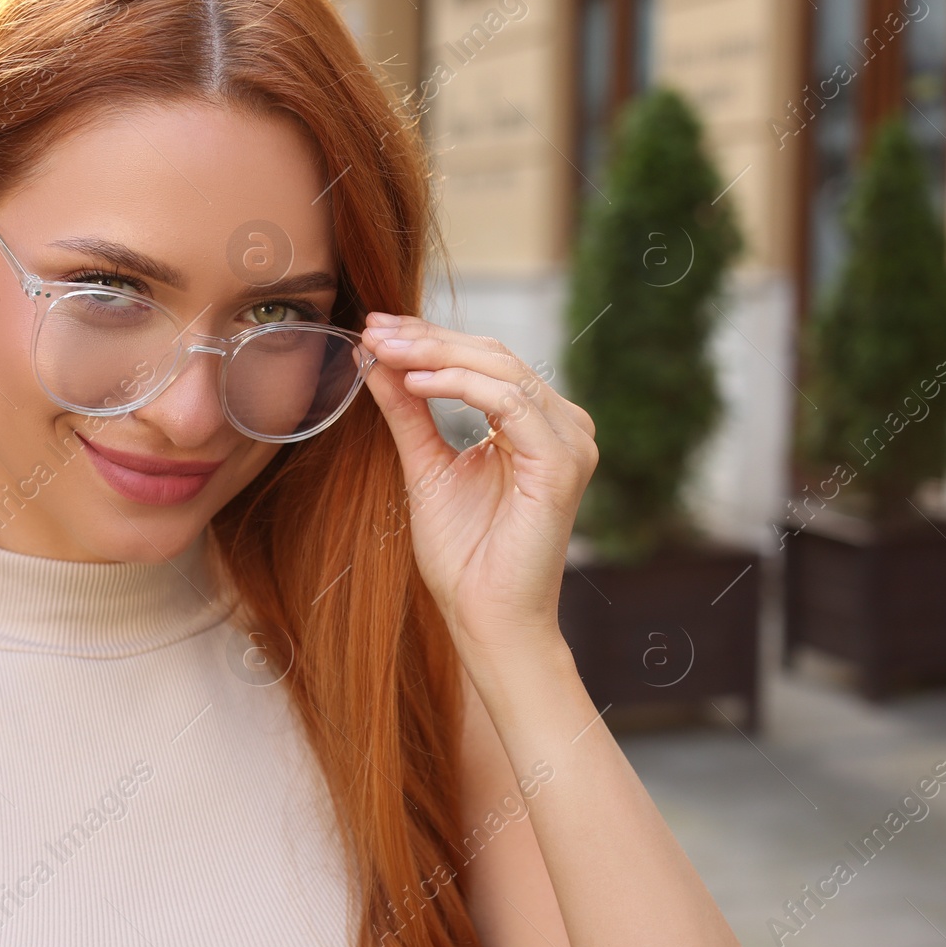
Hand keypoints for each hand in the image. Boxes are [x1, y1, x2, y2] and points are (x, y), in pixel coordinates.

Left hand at [357, 312, 597, 667]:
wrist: (486, 618)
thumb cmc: (463, 556)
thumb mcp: (425, 466)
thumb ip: (408, 411)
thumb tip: (375, 357)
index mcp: (538, 425)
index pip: (485, 361)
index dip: (430, 338)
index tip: (376, 328)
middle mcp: (563, 426)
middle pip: (495, 356)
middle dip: (428, 338)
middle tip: (375, 329)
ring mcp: (570, 443)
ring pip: (502, 370)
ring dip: (437, 354)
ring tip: (386, 351)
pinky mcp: (563, 463)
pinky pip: (511, 403)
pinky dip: (461, 386)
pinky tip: (417, 382)